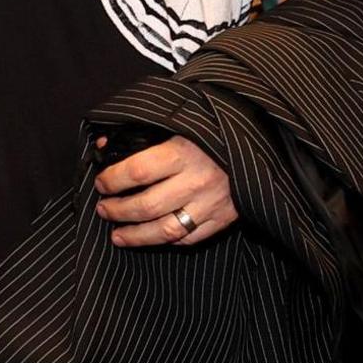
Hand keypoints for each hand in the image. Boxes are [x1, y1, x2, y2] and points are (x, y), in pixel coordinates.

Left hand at [92, 132, 237, 247]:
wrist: (261, 141)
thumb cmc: (215, 129)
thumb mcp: (180, 122)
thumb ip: (143, 133)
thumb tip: (105, 144)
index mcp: (184, 151)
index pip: (136, 172)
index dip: (112, 180)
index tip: (102, 183)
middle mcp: (197, 180)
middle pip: (146, 206)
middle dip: (117, 211)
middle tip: (104, 209)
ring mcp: (211, 203)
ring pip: (166, 230)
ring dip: (136, 236)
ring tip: (117, 235)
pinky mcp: (224, 218)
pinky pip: (190, 238)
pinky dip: (168, 240)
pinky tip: (153, 237)